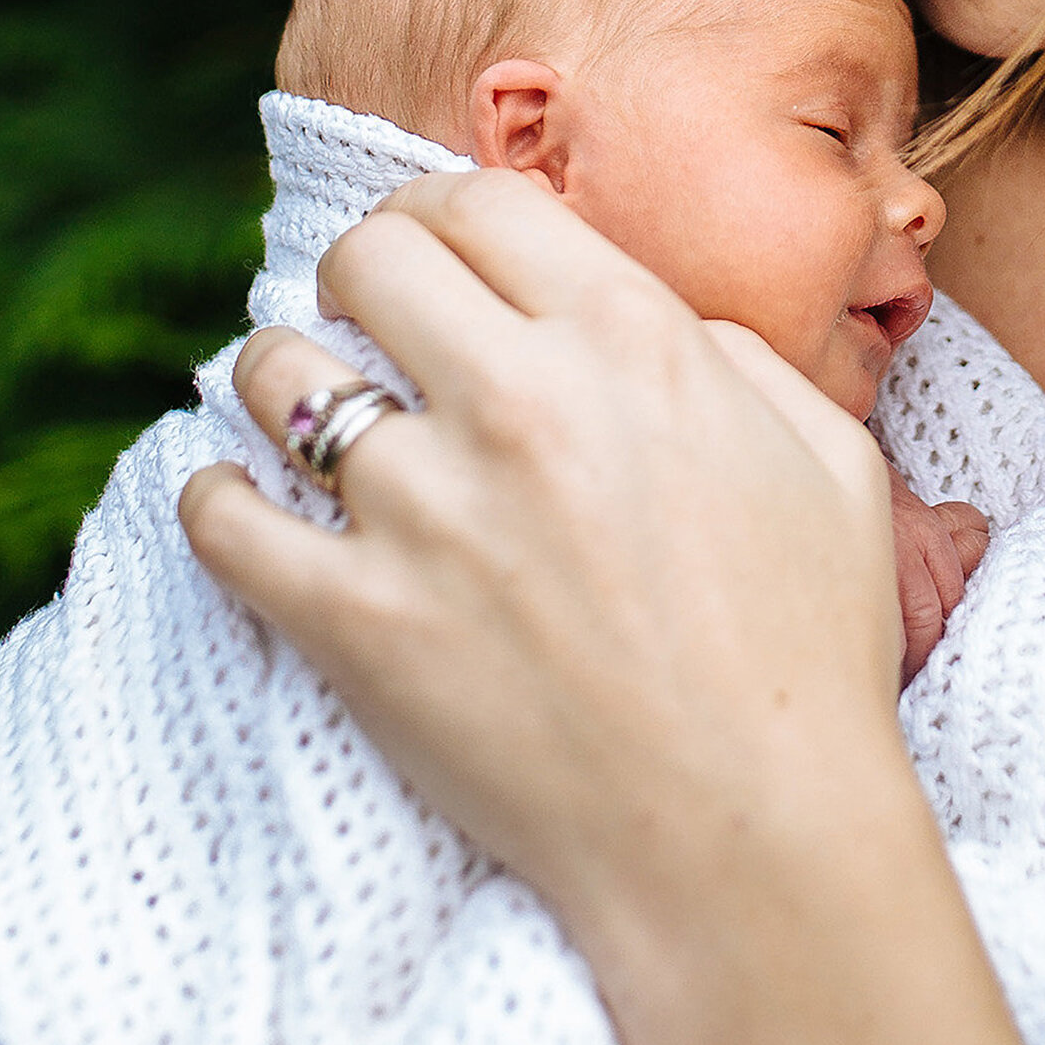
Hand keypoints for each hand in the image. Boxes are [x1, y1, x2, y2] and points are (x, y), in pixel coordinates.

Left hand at [179, 172, 1030, 1044]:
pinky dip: (215, 502)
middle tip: (369, 326)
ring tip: (303, 417)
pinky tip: (242, 508)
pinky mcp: (354, 622)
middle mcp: (518, 401)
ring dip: (284, 383)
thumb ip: (734, 357)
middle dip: (359, 279)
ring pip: (278, 374)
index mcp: (631, 340)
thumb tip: (655, 323)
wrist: (751, 840)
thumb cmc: (810, 653)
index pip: (477, 203)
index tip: (433, 259)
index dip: (443, 219)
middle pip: (366, 258)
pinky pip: (220, 520)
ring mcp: (425, 513)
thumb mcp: (830, 461)